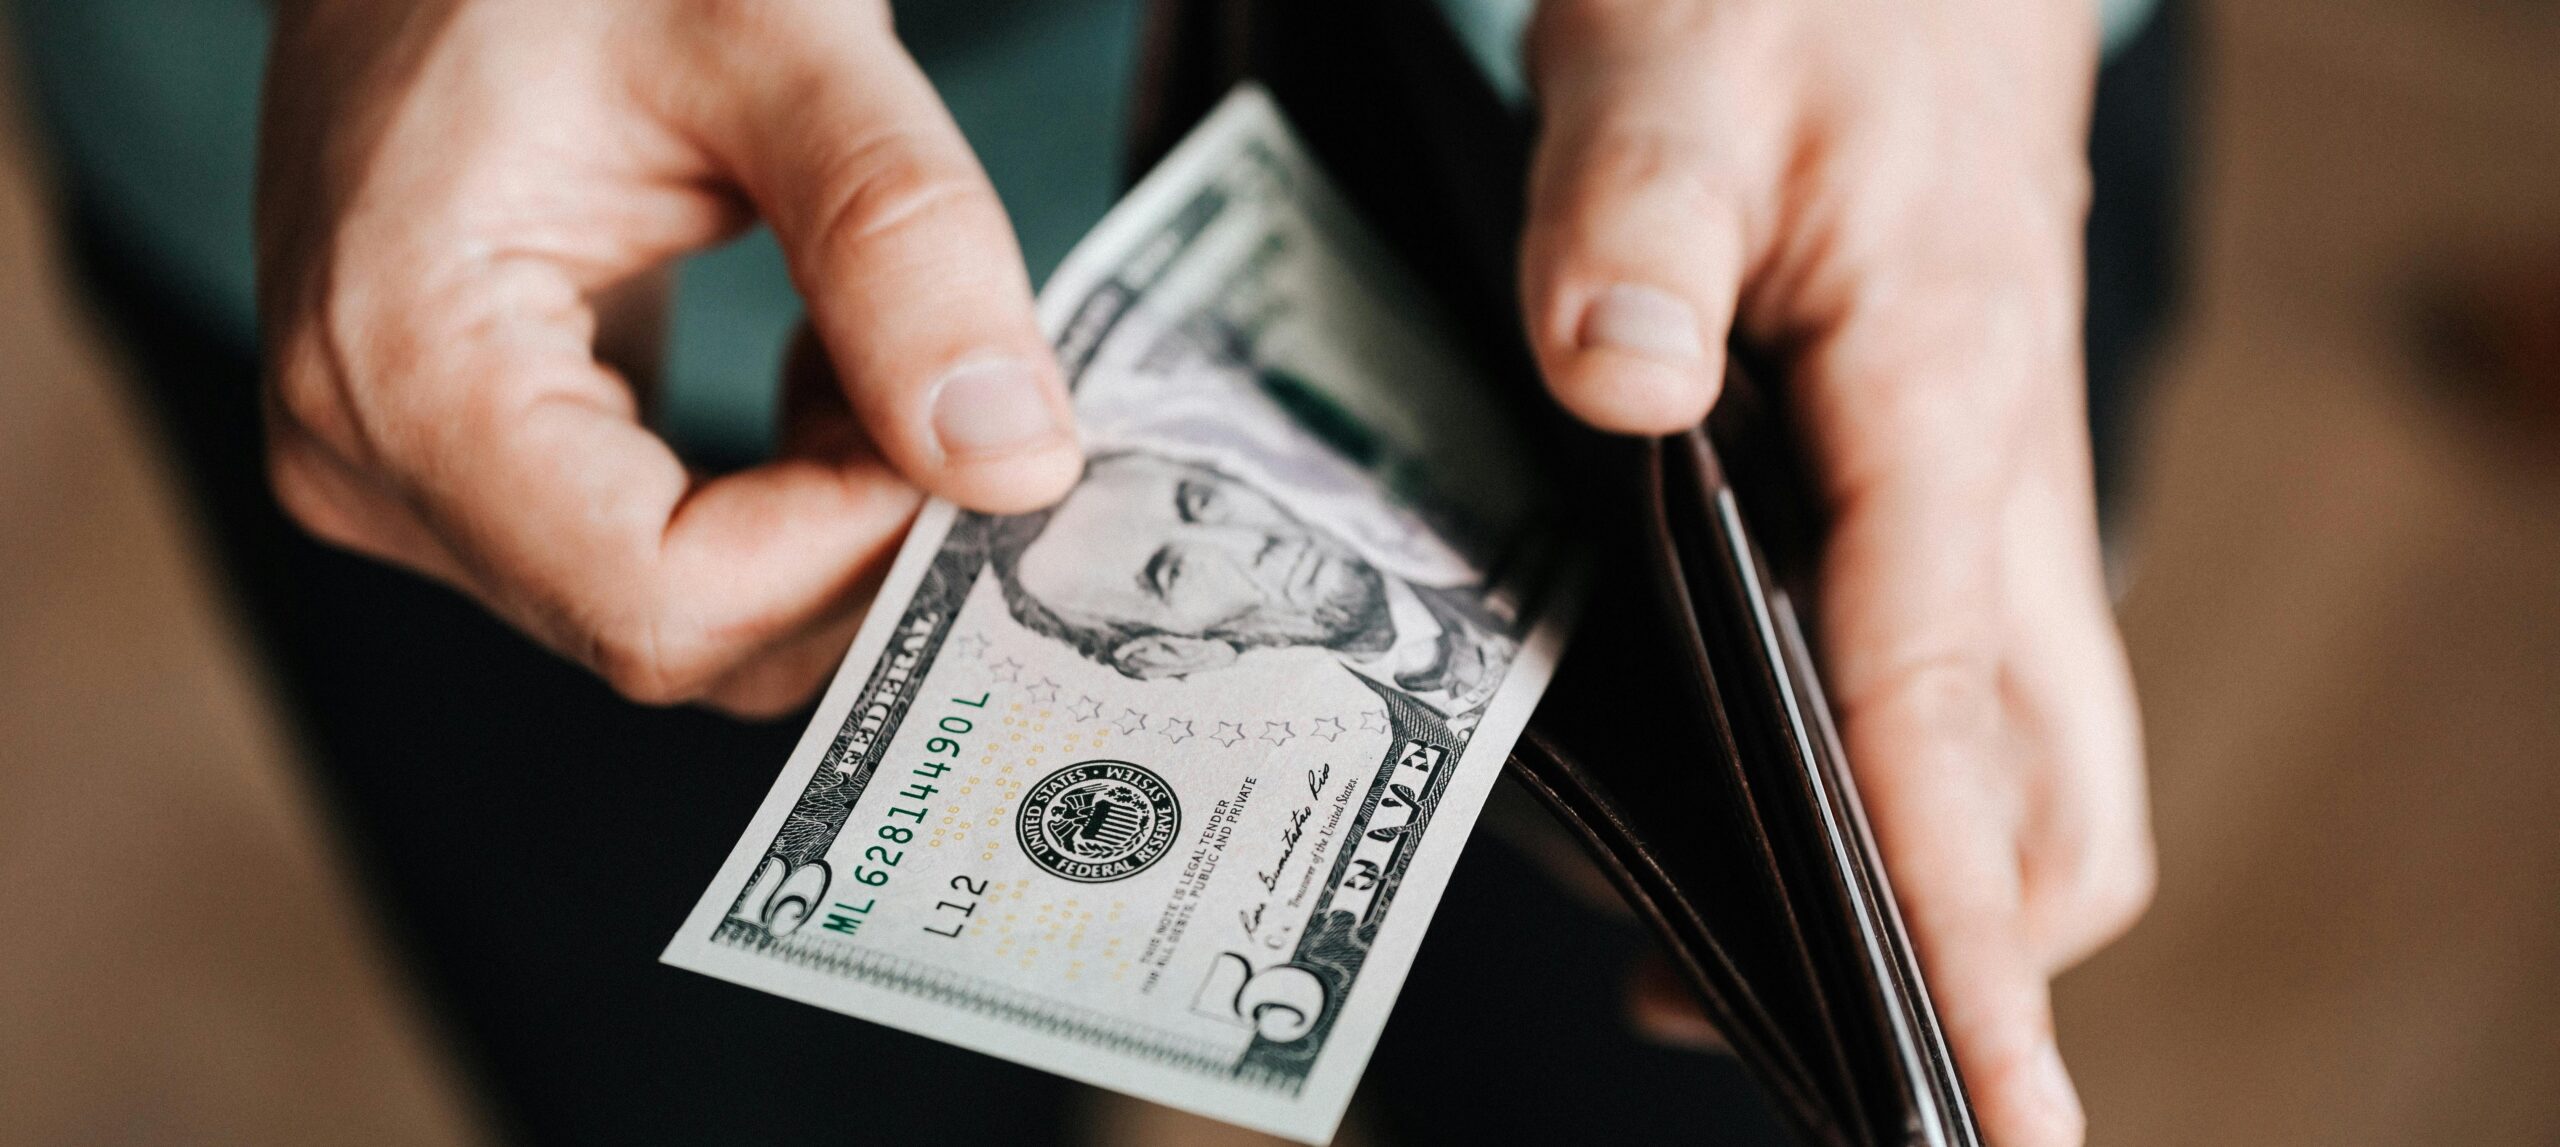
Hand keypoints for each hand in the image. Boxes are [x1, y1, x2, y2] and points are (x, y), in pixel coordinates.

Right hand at [257, 0, 1080, 716]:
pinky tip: (823, 374)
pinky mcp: (471, 474)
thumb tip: (1014, 463)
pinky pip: (665, 569)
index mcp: (400, 364)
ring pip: (689, 620)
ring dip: (834, 521)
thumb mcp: (774, 36)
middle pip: (680, 634)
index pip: (663, 600)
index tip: (974, 432)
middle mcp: (371, 462)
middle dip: (860, 540)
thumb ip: (901, 239)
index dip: (851, 548)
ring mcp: (407, 480)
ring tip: (880, 349)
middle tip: (966, 390)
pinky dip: (789, 505)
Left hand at [1519, 1, 2152, 1142]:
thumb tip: (1618, 384)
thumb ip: (1635, 215)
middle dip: (1975, 951)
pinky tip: (1763, 785)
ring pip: (2031, 745)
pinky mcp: (1953, 482)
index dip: (1952, 924)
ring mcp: (1992, 492)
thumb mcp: (1680, 62)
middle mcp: (2000, 478)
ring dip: (1941, 875)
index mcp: (1946, 397)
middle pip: (2050, 790)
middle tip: (1825, 1054)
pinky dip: (1909, 771)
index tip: (1972, 1094)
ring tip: (1749, 962)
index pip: (1949, 714)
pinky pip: (1971, 671)